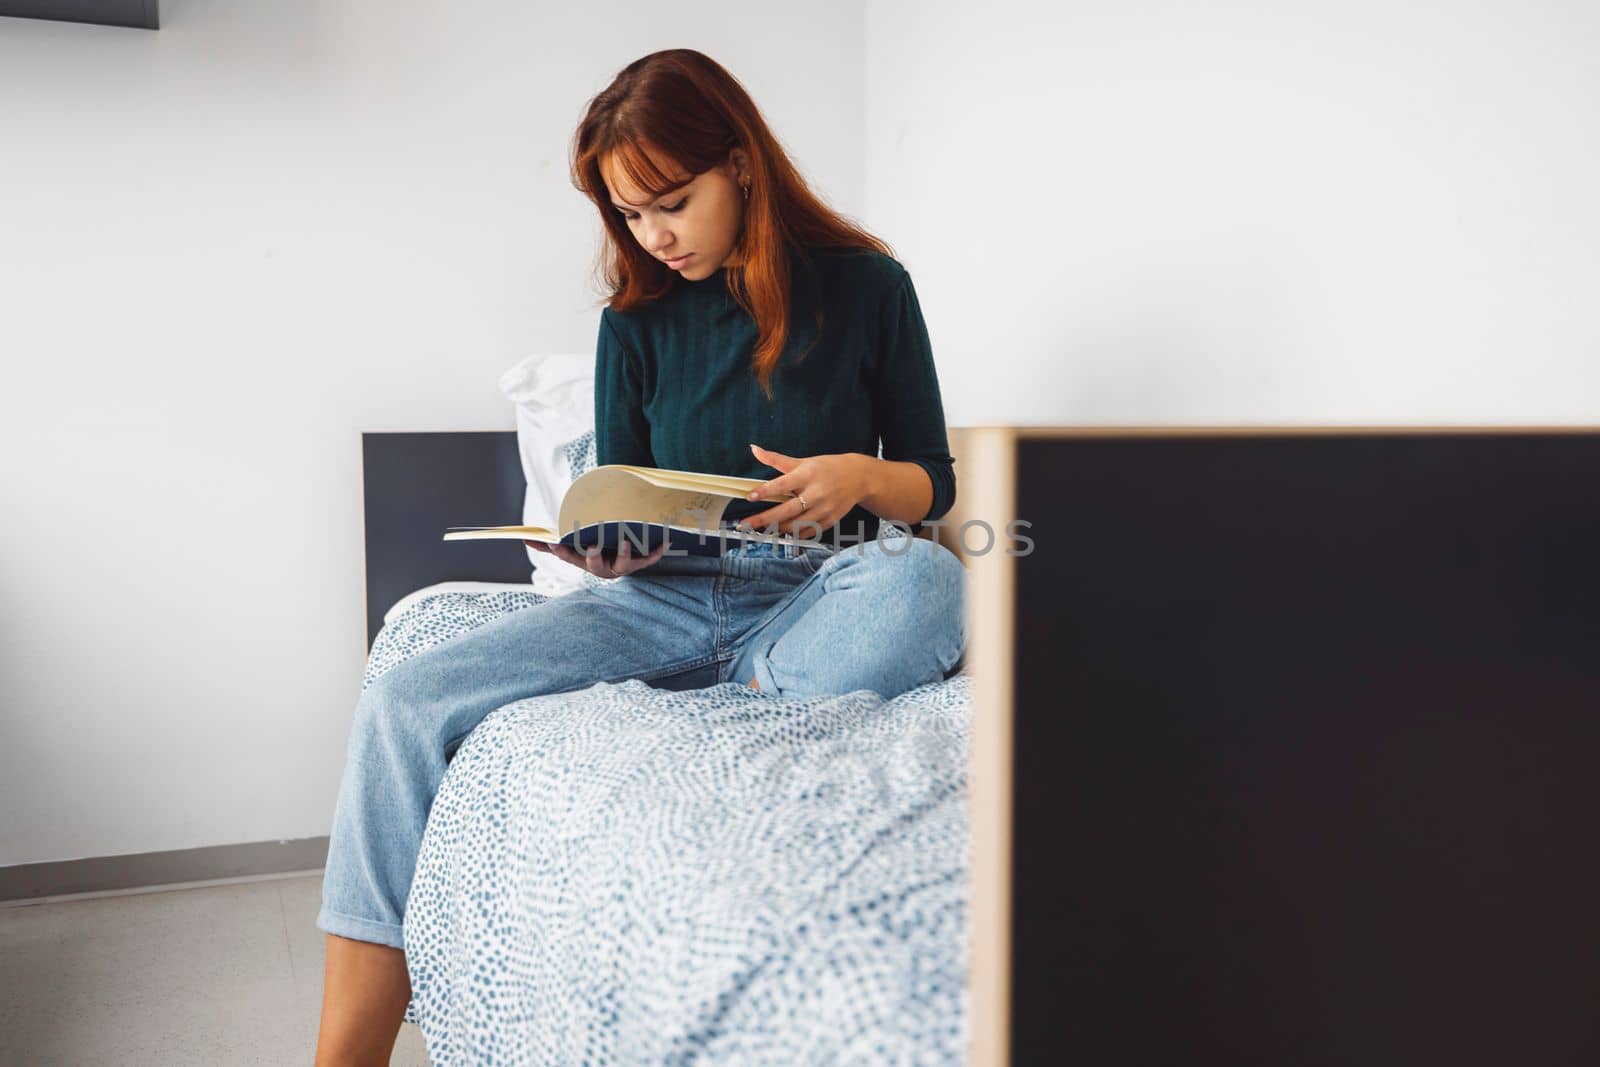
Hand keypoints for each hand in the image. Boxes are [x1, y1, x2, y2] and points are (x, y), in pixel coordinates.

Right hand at [524, 538, 666, 577]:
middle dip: (594, 556)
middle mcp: (603, 567)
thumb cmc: (595, 552)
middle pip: (596, 565)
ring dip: (625, 554)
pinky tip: (666, 540)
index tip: (556, 542)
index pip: (570, 558)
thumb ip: (551, 545)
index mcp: (585, 562)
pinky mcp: (640, 563)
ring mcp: (622, 566)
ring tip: (628, 542)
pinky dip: (658, 550)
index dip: (563, 552)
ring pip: (624, 564)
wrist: (623, 562)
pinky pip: (650, 558)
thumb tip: (525, 540)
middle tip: (593, 545)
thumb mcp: (574, 549)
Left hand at [738, 443, 868, 537]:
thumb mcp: (803, 461)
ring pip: (796, 525)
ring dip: (776, 529)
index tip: (750, 496)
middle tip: (745, 525)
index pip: (782, 485)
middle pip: (786, 511)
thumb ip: (776, 460)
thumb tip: (754, 450)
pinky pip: (808, 531)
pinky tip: (783, 532)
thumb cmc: (827, 468)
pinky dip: (794, 534)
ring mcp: (824, 509)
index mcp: (807, 475)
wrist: (858, 477)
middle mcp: (816, 493)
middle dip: (763, 519)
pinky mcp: (830, 520)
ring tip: (762, 529)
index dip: (765, 491)